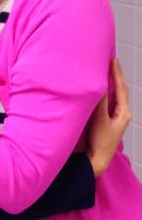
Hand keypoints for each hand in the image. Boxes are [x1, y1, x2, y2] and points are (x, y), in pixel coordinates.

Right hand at [87, 59, 130, 175]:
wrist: (96, 160)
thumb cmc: (100, 142)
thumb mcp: (100, 119)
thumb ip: (101, 101)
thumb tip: (100, 83)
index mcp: (124, 112)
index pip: (121, 88)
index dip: (117, 73)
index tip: (113, 59)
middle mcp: (121, 113)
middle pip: (120, 90)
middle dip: (115, 75)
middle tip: (110, 61)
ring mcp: (114, 117)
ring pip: (113, 95)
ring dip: (109, 83)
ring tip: (104, 70)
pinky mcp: (106, 120)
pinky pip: (107, 101)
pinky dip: (104, 92)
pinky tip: (98, 88)